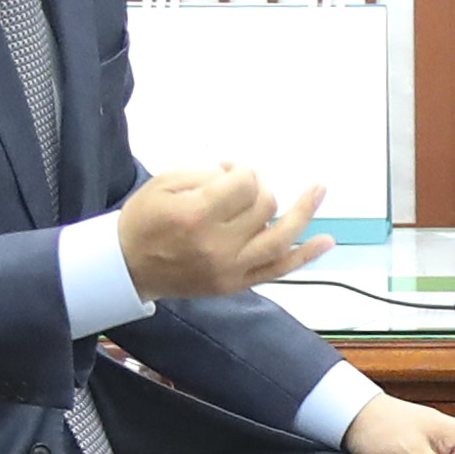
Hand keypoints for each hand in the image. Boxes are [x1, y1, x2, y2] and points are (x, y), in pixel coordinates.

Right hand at [117, 165, 327, 300]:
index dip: (240, 169)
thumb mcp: (165, 183)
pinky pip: (278, 270)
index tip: (228, 169)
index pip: (243, 183)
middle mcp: (218, 245)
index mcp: (197, 215)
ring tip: (320, 191)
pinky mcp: (235, 283)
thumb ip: (206, 175)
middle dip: (258, 186)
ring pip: (280, 236)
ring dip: (304, 212)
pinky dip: (304, 256)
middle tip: (242, 184)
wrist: (129, 266)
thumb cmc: (145, 220)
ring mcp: (230, 268)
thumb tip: (240, 175)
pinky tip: (325, 242)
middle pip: (263, 204)